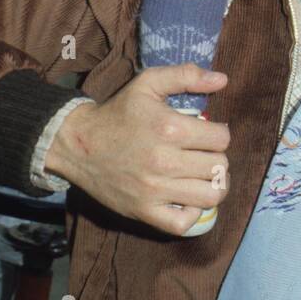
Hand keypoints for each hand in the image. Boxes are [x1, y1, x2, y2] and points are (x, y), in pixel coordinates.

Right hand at [45, 65, 230, 235]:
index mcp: (169, 128)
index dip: (218, 134)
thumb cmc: (117, 113)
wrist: (78, 145)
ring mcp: (154, 190)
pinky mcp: (144, 211)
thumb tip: (222, 79)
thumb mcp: (148, 83)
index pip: (221, 138)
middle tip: (203, 154)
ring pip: (210, 196)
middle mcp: (165, 161)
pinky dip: (192, 212)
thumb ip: (185, 76)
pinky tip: (187, 197)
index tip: (207, 133)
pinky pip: (183, 223)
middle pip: (219, 166)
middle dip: (216, 157)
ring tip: (202, 176)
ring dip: (213, 185)